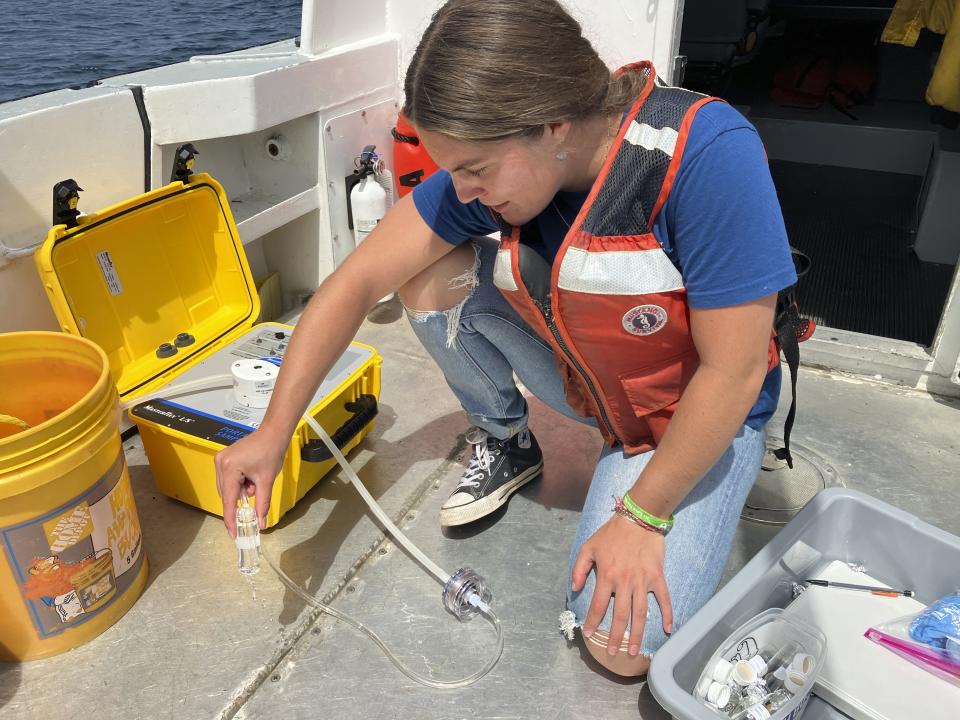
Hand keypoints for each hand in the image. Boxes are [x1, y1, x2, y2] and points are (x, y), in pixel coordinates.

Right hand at [214, 429, 286, 536]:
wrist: (273, 433)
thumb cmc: (270, 451)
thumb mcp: (267, 481)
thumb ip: (262, 504)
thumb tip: (261, 522)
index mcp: (229, 468)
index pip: (228, 500)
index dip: (231, 519)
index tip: (233, 533)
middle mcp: (220, 463)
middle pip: (226, 494)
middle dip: (240, 500)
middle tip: (255, 498)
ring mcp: (220, 460)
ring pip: (227, 487)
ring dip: (240, 491)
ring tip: (255, 481)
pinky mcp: (224, 458)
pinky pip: (228, 479)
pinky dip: (239, 483)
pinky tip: (251, 477)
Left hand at [571, 513, 672, 656]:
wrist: (638, 519)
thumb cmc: (611, 533)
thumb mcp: (588, 547)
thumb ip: (579, 568)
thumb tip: (574, 588)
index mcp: (607, 575)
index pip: (598, 605)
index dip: (592, 620)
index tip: (588, 633)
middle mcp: (625, 582)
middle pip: (620, 615)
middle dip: (615, 636)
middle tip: (612, 653)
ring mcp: (643, 581)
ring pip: (640, 613)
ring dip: (638, 634)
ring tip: (635, 651)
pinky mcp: (657, 577)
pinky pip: (664, 599)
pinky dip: (667, 614)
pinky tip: (668, 629)